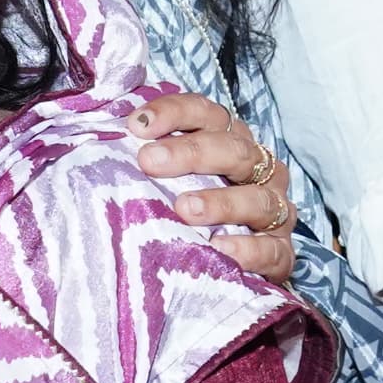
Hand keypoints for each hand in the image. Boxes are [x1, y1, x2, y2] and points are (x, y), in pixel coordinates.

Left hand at [130, 90, 298, 281]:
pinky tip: (220, 249)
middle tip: (149, 162)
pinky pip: (272, 250)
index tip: (136, 125)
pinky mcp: (282, 254)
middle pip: (235, 150)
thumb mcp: (168, 182)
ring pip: (258, 199)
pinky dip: (248, 249)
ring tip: (185, 209)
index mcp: (233, 142)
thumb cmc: (188, 215)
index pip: (208, 114)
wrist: (225, 270)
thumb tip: (100, 138)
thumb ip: (148, 160)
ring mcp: (276, 212)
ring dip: (222, 202)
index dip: (174, 112)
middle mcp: (261, 171)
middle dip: (192, 152)